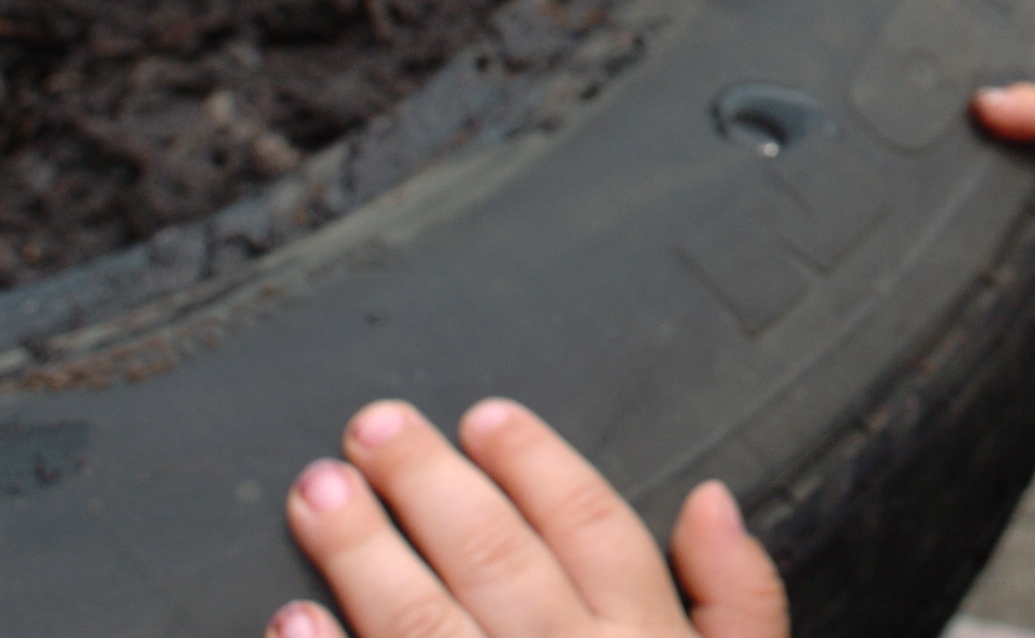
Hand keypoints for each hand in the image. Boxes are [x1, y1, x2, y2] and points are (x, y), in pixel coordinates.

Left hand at [267, 398, 786, 637]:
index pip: (590, 527)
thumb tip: (709, 496)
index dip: (537, 463)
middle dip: (429, 482)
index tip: (485, 417)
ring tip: (316, 491)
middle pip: (496, 557)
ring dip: (363, 553)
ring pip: (426, 624)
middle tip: (372, 426)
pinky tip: (292, 625)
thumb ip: (743, 599)